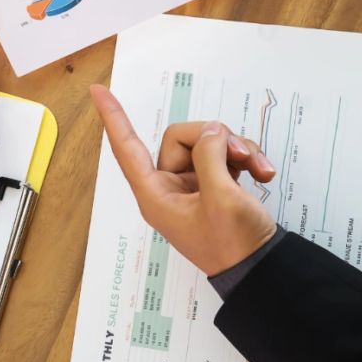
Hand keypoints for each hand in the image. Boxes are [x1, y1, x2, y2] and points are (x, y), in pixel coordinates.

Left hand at [91, 85, 276, 276]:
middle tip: (241, 154)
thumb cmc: (235, 245)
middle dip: (215, 138)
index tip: (99, 92)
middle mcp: (170, 187)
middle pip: (182, 137)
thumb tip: (211, 132)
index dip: (114, 118)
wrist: (263, 270)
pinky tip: (262, 173)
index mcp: (156, 195)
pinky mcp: (215, 184)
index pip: (127, 149)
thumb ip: (210, 157)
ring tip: (258, 168)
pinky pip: (224, 154)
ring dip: (237, 148)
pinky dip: (245, 158)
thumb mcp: (222, 199)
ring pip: (207, 142)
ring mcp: (193, 185)